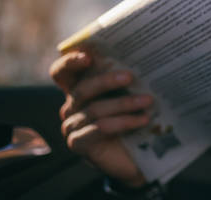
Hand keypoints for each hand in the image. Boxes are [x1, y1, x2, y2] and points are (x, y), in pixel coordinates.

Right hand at [50, 50, 152, 187]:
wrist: (138, 154)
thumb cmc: (133, 117)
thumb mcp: (129, 94)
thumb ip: (125, 77)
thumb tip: (140, 56)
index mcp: (80, 89)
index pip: (62, 71)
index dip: (69, 62)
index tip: (89, 56)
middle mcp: (72, 106)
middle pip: (81, 89)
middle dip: (106, 81)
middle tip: (130, 76)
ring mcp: (72, 126)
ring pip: (95, 109)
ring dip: (124, 103)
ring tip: (148, 100)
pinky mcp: (78, 144)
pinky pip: (100, 128)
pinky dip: (124, 122)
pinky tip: (143, 120)